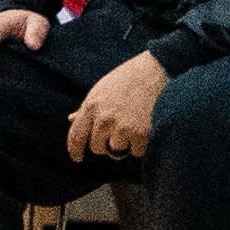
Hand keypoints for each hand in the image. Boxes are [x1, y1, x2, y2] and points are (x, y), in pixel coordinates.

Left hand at [67, 46, 170, 160]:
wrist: (157, 71)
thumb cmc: (129, 79)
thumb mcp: (102, 89)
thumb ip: (87, 108)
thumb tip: (71, 119)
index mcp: (91, 106)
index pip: (76, 135)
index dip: (74, 150)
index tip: (77, 158)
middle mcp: (103, 119)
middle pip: (97, 147)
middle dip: (106, 144)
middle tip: (119, 130)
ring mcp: (122, 128)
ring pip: (118, 151)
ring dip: (126, 143)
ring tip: (135, 122)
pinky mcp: (140, 135)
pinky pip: (137, 151)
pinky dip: (142, 144)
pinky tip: (146, 126)